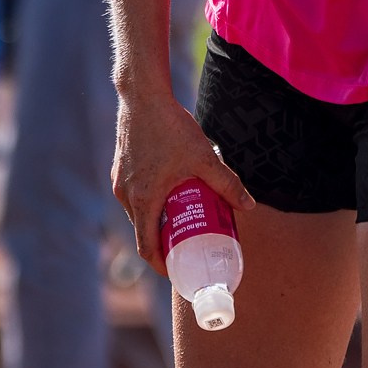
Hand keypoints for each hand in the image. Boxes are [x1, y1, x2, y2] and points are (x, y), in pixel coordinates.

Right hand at [113, 81, 248, 270]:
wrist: (142, 96)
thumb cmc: (170, 127)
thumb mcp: (204, 158)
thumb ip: (227, 183)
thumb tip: (249, 206)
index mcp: (143, 200)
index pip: (146, 248)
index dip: (162, 265)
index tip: (177, 271)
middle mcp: (126, 195)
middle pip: (142, 232)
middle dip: (163, 244)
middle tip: (185, 247)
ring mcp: (119, 182)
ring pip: (137, 214)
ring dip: (155, 222)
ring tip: (179, 222)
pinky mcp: (119, 169)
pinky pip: (133, 197)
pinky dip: (148, 204)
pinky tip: (167, 194)